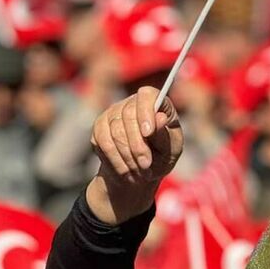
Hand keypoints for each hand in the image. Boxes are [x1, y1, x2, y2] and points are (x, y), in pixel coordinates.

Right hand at [86, 87, 183, 225]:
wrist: (139, 173)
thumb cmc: (161, 158)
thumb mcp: (170, 151)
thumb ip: (165, 135)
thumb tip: (161, 117)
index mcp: (156, 104)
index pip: (147, 95)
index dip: (146, 112)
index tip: (148, 133)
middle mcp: (132, 103)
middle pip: (129, 115)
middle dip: (138, 144)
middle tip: (146, 165)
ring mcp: (113, 113)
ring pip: (116, 130)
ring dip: (128, 155)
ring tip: (140, 172)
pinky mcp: (99, 127)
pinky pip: (103, 141)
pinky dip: (116, 159)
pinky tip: (126, 170)